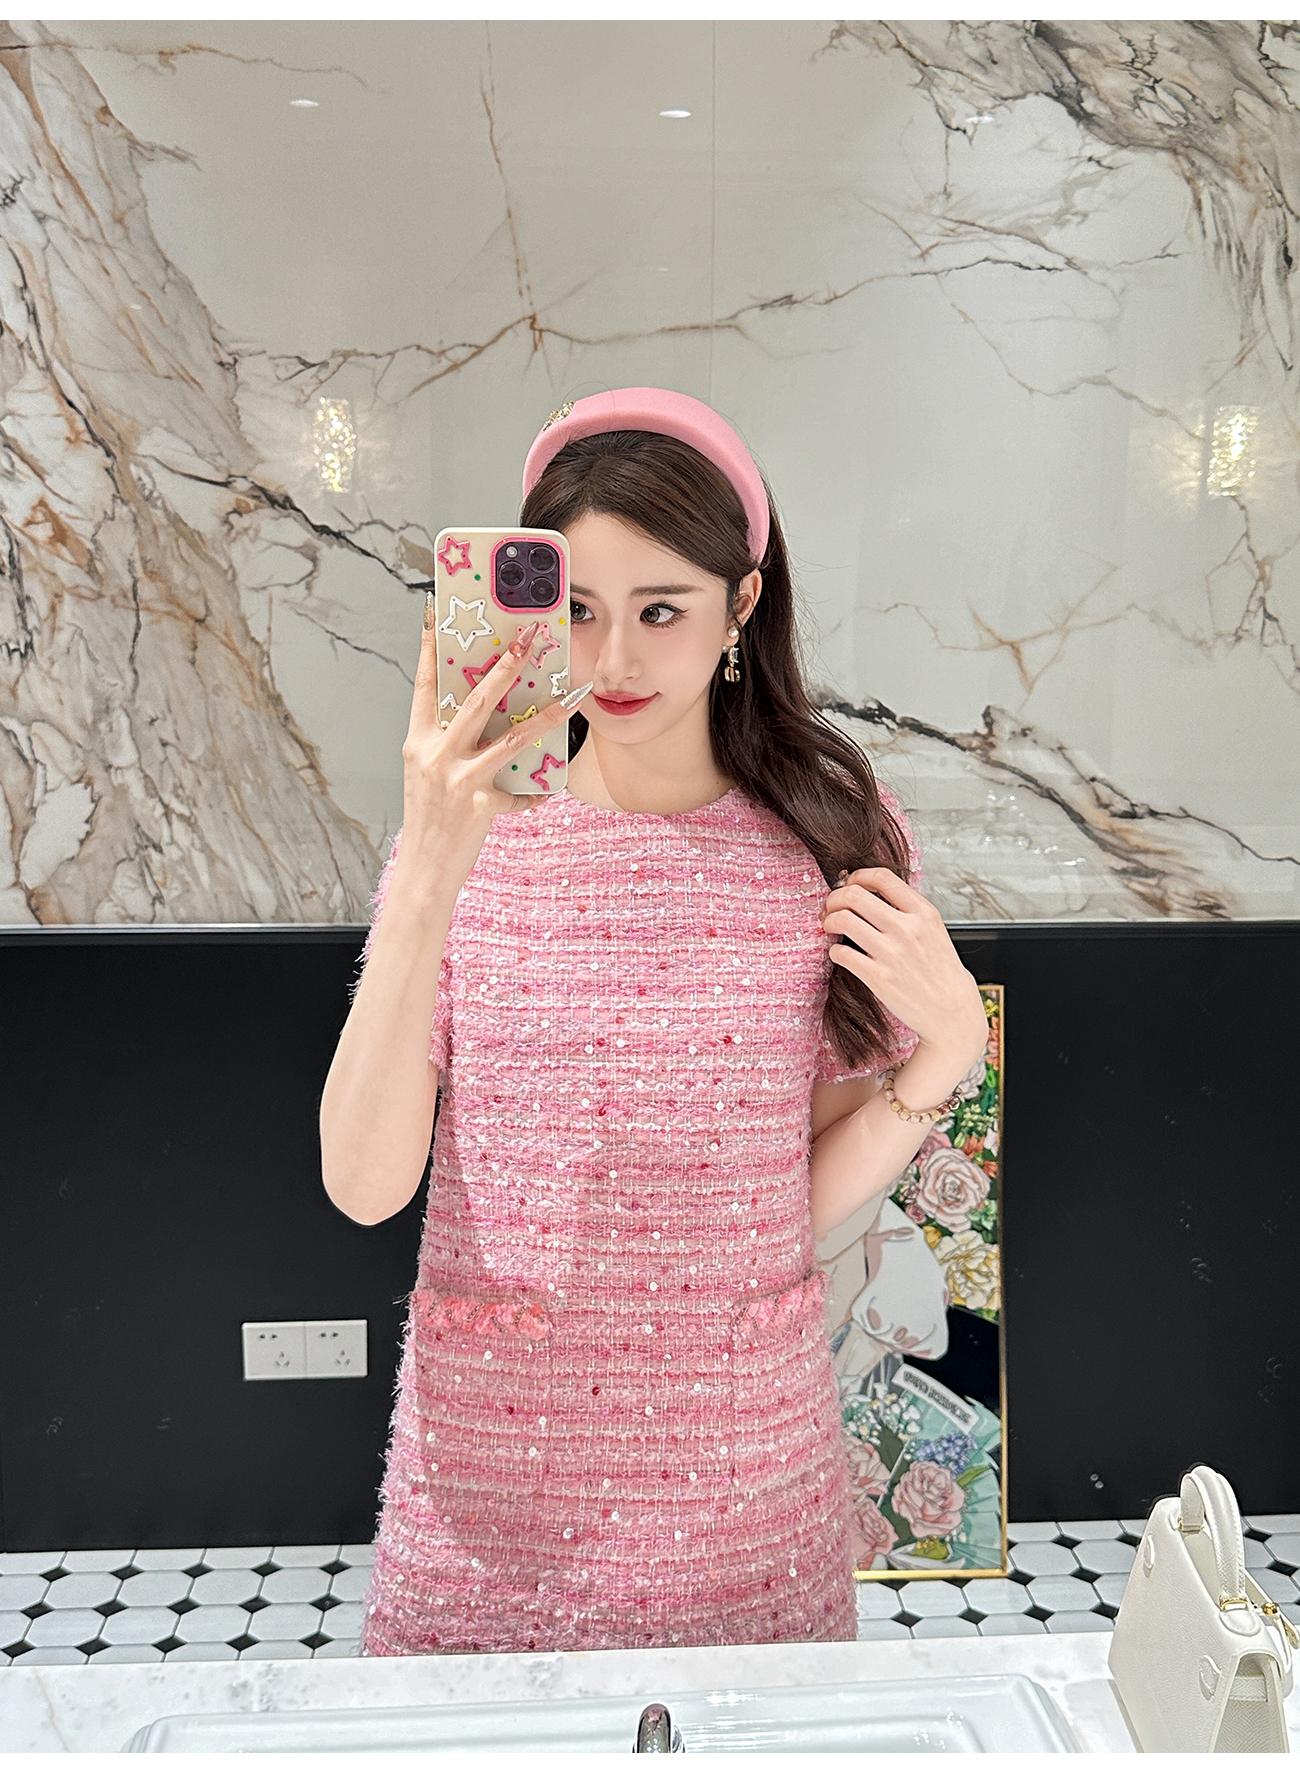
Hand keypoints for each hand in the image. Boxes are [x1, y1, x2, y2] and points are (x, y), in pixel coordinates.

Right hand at [401, 609, 589, 878]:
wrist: (424, 869)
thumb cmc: (429, 820)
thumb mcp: (427, 774)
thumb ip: (448, 743)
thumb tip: (481, 715)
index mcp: (419, 742)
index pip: (425, 686)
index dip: (429, 649)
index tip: (434, 614)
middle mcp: (436, 755)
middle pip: (476, 700)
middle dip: (505, 667)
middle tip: (527, 640)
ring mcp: (460, 779)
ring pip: (510, 738)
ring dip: (546, 715)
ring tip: (571, 696)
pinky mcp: (482, 804)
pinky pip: (520, 792)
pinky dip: (534, 794)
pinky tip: (543, 795)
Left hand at [822, 867, 985, 1060]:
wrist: (952, 1013)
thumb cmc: (942, 973)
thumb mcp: (935, 931)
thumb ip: (909, 911)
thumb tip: (872, 892)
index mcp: (924, 913)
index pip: (882, 877)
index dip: (858, 876)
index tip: (849, 884)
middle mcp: (908, 929)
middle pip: (855, 894)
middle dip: (835, 897)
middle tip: (831, 907)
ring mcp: (892, 953)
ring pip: (843, 919)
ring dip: (829, 920)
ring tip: (829, 926)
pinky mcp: (879, 978)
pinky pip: (841, 953)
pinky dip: (834, 950)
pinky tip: (840, 953)